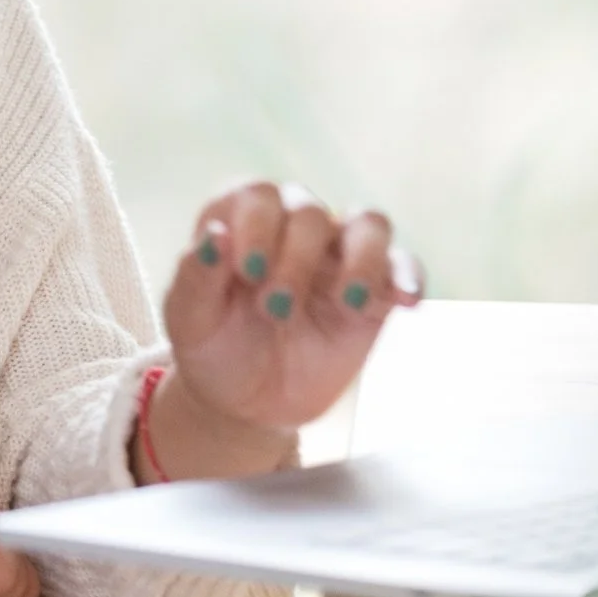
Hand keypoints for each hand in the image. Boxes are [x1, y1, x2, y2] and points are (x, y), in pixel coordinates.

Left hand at [154, 182, 421, 472]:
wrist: (245, 402)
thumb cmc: (212, 346)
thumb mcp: (189, 318)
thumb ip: (197, 276)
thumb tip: (214, 235)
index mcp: (242, 221)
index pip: (258, 194)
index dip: (255, 225)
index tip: (247, 271)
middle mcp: (293, 227)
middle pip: (310, 212)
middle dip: (295, 260)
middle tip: (275, 310)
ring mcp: (338, 256)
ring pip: (368, 224)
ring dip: (360, 258)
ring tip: (347, 301)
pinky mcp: (373, 293)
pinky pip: (402, 266)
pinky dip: (408, 276)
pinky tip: (406, 301)